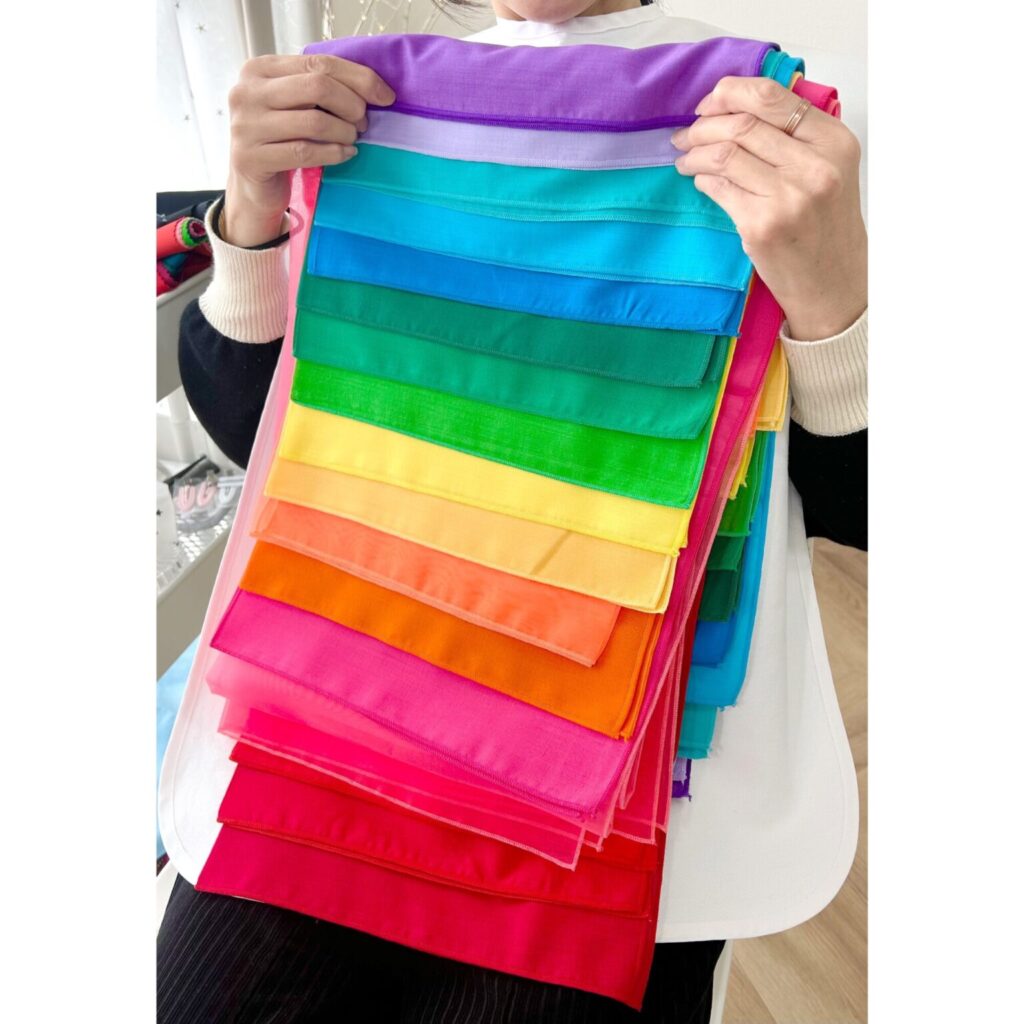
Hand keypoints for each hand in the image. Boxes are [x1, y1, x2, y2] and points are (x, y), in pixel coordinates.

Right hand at [223, 53, 394, 247]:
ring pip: (314, 122)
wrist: (253, 185)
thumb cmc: (281, 140)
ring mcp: (245, 126)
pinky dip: (333, 153)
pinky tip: (346, 154)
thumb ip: (320, 89)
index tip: (386, 96)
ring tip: (352, 140)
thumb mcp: (295, 105)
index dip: (358, 78)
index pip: (318, 63)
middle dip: (351, 105)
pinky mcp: (251, 158)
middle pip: (317, 87)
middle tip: (363, 124)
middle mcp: (246, 92)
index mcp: (259, 69)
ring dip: (344, 132)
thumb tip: (375, 89)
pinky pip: (305, 152)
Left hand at [673, 76, 866, 339]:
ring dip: (694, 153)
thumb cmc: (826, 227)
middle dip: (703, 126)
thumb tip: (735, 106)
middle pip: (742, 125)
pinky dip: (702, 180)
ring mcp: (787, 197)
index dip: (730, 94)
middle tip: (685, 135)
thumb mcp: (829, 169)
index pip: (772, 97)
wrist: (832, 285)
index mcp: (833, 141)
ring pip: (724, 155)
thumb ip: (795, 136)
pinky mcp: (761, 226)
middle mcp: (814, 166)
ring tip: (685, 159)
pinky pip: (719, 189)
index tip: (708, 104)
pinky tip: (701, 182)